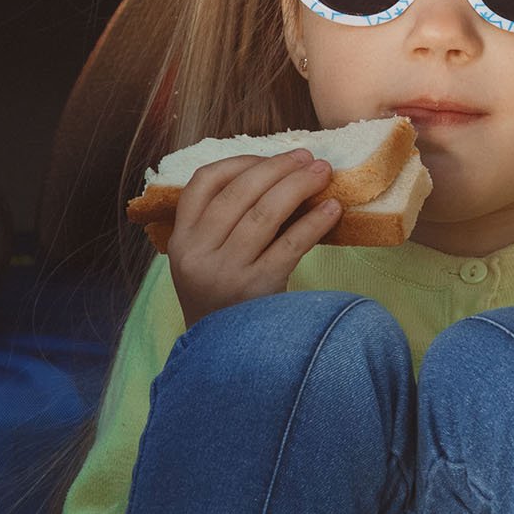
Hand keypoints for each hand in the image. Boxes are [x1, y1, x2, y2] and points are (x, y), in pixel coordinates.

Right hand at [167, 149, 340, 326]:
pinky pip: (290, 245)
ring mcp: (225, 272)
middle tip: (308, 157)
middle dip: (278, 168)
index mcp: (181, 240)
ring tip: (324, 174)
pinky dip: (314, 222)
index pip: (203, 183)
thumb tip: (278, 175)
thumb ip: (223, 224)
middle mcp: (198, 253)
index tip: (269, 156)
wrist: (224, 357)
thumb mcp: (204, 261)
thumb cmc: (222, 300)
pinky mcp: (256, 289)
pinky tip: (333, 209)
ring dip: (299, 186)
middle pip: (240, 193)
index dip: (239, 163)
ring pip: (265, 213)